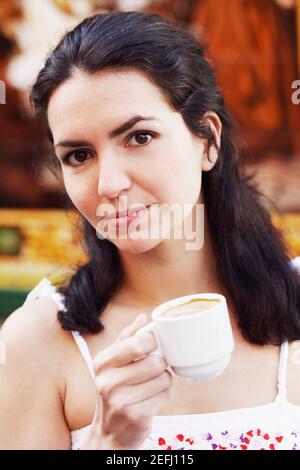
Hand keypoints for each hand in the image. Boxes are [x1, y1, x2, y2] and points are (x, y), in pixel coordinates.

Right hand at [80, 314, 171, 449]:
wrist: (109, 432)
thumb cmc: (115, 391)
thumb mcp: (113, 363)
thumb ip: (127, 338)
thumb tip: (143, 317)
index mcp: (102, 363)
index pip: (136, 343)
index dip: (152, 342)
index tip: (153, 346)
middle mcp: (107, 382)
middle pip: (155, 362)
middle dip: (160, 364)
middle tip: (152, 369)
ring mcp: (121, 401)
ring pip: (164, 378)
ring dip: (163, 380)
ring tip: (150, 385)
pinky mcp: (136, 417)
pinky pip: (165, 395)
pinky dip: (164, 395)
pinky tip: (151, 398)